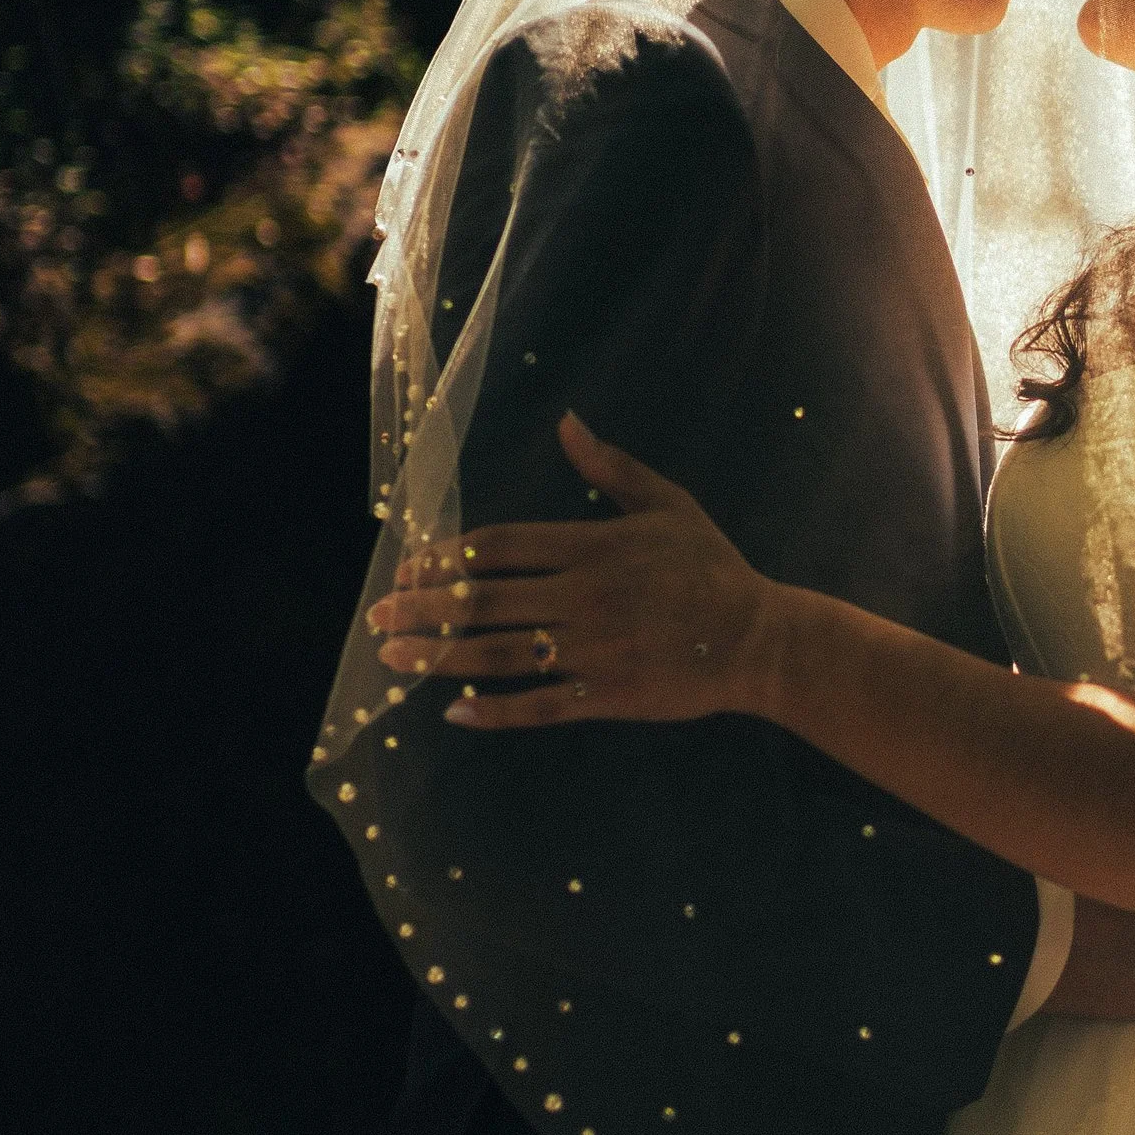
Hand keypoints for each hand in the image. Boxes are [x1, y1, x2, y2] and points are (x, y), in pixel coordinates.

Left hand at [366, 415, 771, 725]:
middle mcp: (585, 597)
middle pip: (487, 599)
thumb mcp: (667, 503)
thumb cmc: (710, 566)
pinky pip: (540, 707)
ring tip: (393, 661)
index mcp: (594, 546)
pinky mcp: (608, 696)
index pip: (500, 546)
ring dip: (441, 657)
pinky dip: (495, 711)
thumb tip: (567, 421)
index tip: (407, 568)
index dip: (446, 556)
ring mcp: (594, 650)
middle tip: (376, 619)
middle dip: (423, 609)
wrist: (758, 638)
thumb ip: (611, 467)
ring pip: (501, 654)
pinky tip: (455, 713)